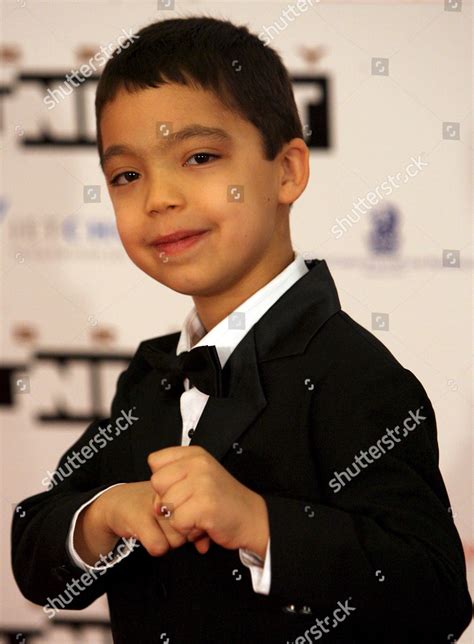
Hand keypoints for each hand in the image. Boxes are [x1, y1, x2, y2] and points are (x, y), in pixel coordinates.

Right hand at [79, 481, 206, 562]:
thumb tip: (204, 547)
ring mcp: (155, 504)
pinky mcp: (139, 517)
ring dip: (167, 540)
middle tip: (165, 524)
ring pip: (176, 541)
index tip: (182, 522)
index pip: (203, 518)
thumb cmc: (153, 507)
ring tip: (155, 526)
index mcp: (185, 488)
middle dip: (182, 534)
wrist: (119, 501)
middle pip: (190, 532)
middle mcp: (172, 493)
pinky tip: (145, 532)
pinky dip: (153, 545)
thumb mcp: (176, 513)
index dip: (195, 527)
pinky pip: (158, 546)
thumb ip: (195, 527)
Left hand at [148, 446, 268, 557]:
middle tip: (189, 504)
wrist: (252, 518)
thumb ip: (173, 480)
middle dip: (168, 500)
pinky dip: (187, 529)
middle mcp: (198, 464)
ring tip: (197, 514)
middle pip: (157, 483)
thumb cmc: (223, 500)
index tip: (180, 487)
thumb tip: (155, 503)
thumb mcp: (200, 477)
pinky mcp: (205, 504)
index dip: (163, 479)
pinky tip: (201, 523)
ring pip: (166, 505)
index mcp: (195, 454)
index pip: (155, 461)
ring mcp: (202, 482)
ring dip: (178, 517)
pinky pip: (177, 521)